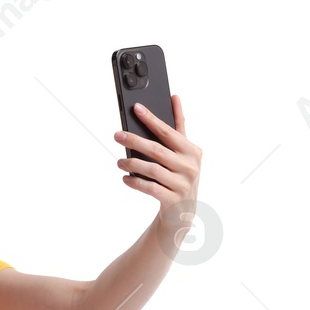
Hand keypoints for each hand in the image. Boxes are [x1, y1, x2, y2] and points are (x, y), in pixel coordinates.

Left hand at [114, 94, 201, 252]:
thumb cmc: (180, 175)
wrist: (184, 212)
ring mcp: (183, 185)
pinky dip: (136, 182)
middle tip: (117, 135)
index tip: (136, 108)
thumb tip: (175, 97)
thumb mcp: (184, 151)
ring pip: (153, 170)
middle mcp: (190, 167)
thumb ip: (179, 126)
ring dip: (132, 163)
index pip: (169, 132)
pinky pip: (150, 188)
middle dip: (135, 141)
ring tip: (119, 161)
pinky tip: (125, 178)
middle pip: (157, 150)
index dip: (152, 119)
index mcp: (192, 151)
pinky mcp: (173, 200)